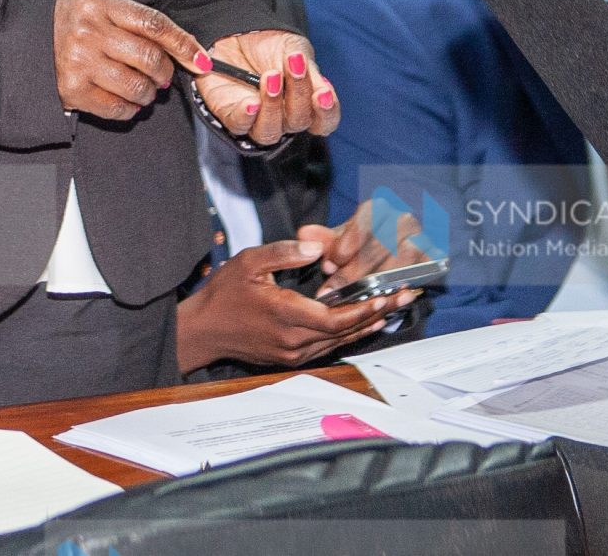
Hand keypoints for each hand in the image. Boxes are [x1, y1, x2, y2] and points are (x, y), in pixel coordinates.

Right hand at [53, 0, 209, 121]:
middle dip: (165, 71)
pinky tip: (127, 100)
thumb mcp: (99, 3)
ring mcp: (79, 62)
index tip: (200, 60)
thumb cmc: (71, 20)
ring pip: (136, 86)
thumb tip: (182, 46)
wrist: (26, 37)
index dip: (183, 44)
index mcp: (99, 5)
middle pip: (149, 57)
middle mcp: (89, 32)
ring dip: (149, 93)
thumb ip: (135, 19)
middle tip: (163, 75)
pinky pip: (117, 108)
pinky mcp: (72, 90)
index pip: (153, 24)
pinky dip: (130, 108)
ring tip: (145, 89)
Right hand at [173, 233, 414, 372]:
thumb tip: (317, 249)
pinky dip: (349, 333)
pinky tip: (365, 322)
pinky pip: (328, 346)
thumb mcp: (248, 263)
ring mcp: (292, 352)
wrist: (204, 330)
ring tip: (392, 307)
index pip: (333, 318)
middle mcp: (293, 340)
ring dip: (367, 324)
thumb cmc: (223, 295)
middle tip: (403, 297)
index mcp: (284, 315)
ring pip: (339, 341)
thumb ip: (284, 254)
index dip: (362, 309)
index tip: (384, 297)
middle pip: (344, 331)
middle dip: (377, 313)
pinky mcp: (291, 357)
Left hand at [195, 30, 338, 146]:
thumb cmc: (271, 45)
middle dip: (298, 93)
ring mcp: (257, 120)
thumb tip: (322, 92)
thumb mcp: (296, 50)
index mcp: (305, 104)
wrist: (238, 32)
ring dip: (272, 105)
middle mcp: (283, 118)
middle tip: (293, 64)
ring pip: (270, 131)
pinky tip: (251, 103)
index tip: (323, 94)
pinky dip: (246, 116)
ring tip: (270, 76)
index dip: (327, 113)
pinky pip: (240, 125)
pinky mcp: (231, 115)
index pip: (323, 122)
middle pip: (297, 122)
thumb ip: (309, 72)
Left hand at [303, 201, 423, 288]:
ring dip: (375, 282)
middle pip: (380, 245)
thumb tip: (305, 235)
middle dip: (354, 272)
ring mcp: (421, 238)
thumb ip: (323, 239)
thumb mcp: (339, 241)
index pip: (362, 224)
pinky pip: (418, 273)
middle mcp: (402, 219)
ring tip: (354, 298)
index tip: (327, 267)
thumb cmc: (361, 247)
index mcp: (377, 208)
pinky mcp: (432, 258)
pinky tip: (381, 298)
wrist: (392, 255)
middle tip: (334, 291)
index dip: (344, 247)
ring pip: (400, 260)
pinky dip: (399, 287)